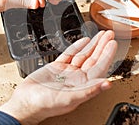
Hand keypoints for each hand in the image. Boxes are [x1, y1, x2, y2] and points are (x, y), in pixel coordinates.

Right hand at [0, 30, 116, 124]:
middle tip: (109, 34)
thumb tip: (108, 84)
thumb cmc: (45, 104)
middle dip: (102, 46)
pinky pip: (70, 54)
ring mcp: (67, 72)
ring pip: (83, 55)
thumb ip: (90, 90)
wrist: (25, 101)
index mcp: (82, 85)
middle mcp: (77, 78)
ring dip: (92, 44)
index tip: (113, 43)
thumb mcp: (70, 98)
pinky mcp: (57, 67)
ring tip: (101, 35)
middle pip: (94, 59)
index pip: (99, 67)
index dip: (107, 54)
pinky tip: (84, 40)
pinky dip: (77, 46)